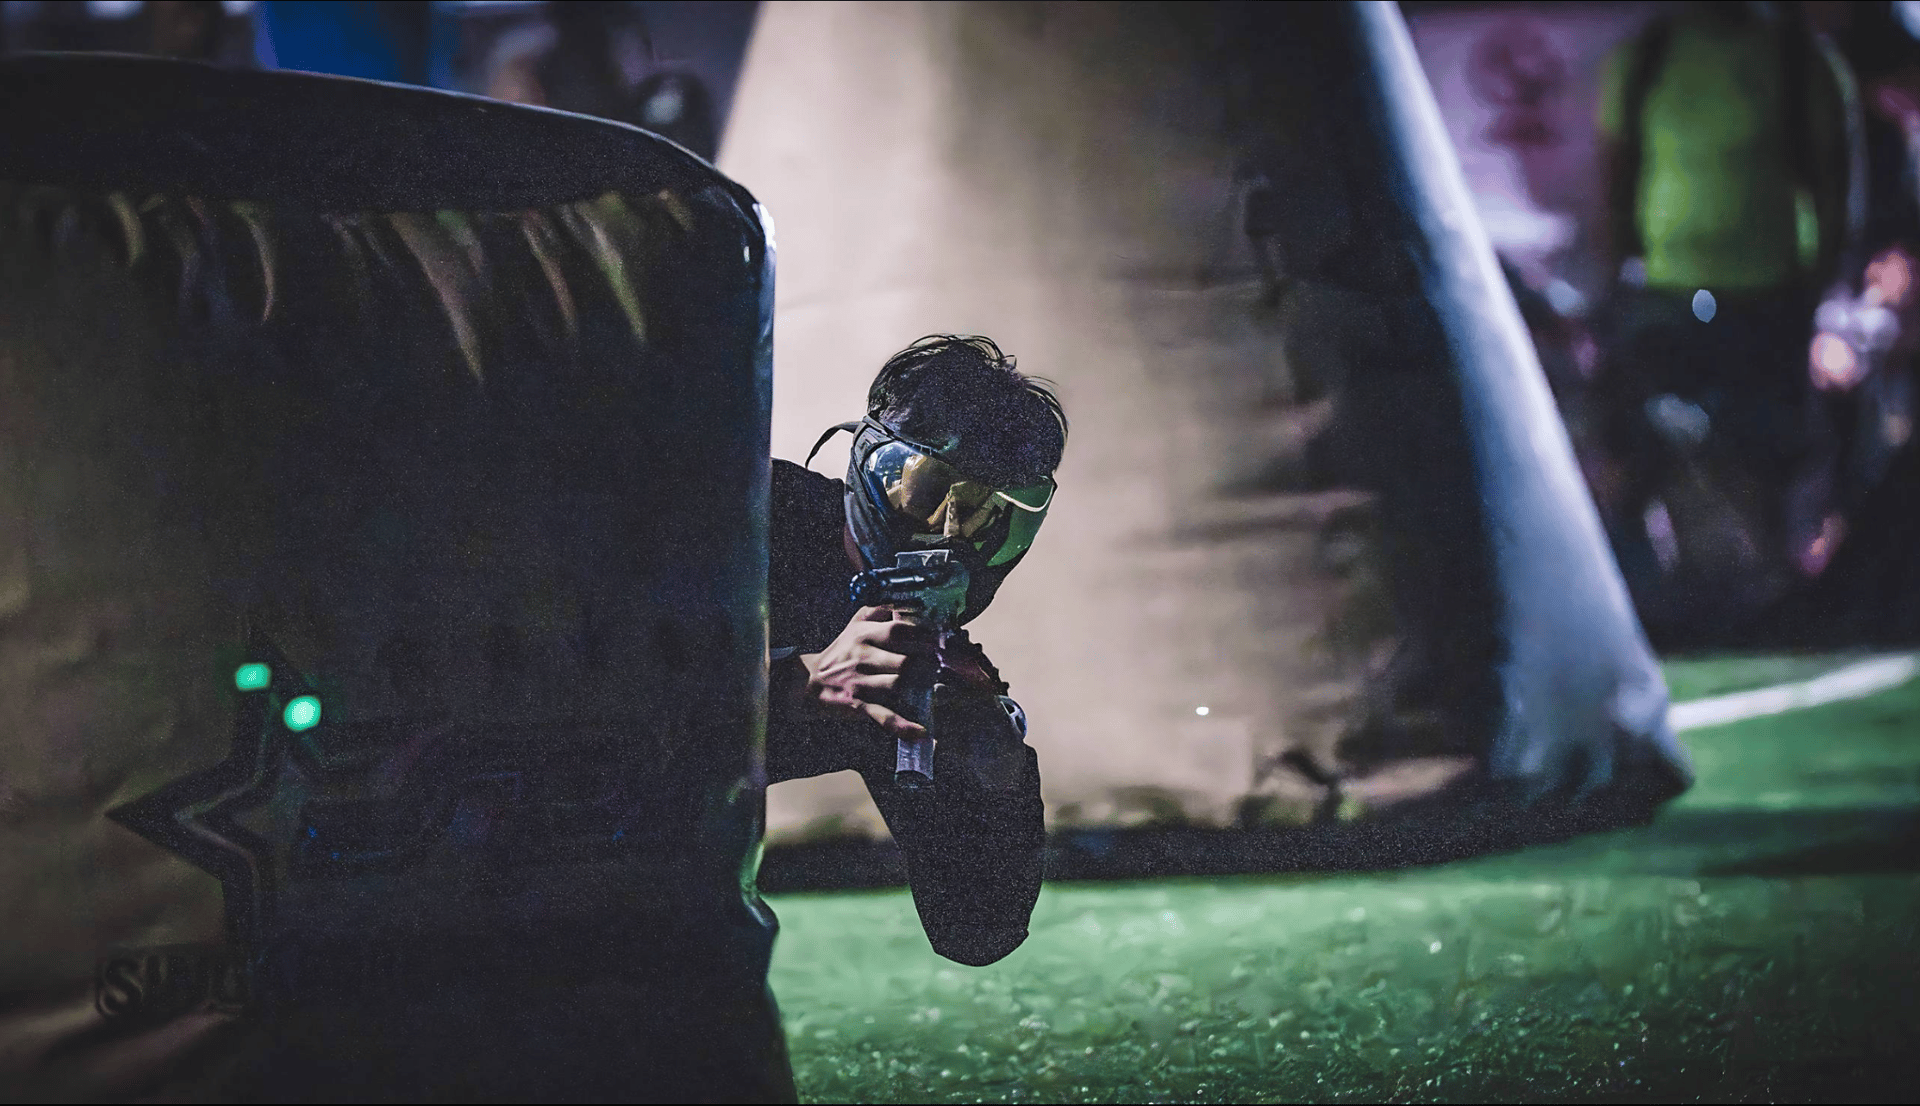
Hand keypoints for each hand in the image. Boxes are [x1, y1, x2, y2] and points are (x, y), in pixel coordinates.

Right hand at [798, 606, 933, 739]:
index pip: (900, 630)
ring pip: (899, 685)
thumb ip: (882, 608)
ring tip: (937, 687)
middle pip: (905, 660)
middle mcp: (862, 656)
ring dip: (922, 688)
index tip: (941, 642)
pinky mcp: (858, 705)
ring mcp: (860, 682)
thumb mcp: (857, 623)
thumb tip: (912, 600)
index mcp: (864, 634)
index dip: (925, 636)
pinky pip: (883, 715)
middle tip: (943, 667)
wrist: (811, 682)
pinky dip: (902, 725)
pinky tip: (921, 731)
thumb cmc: (843, 651)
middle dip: (929, 665)